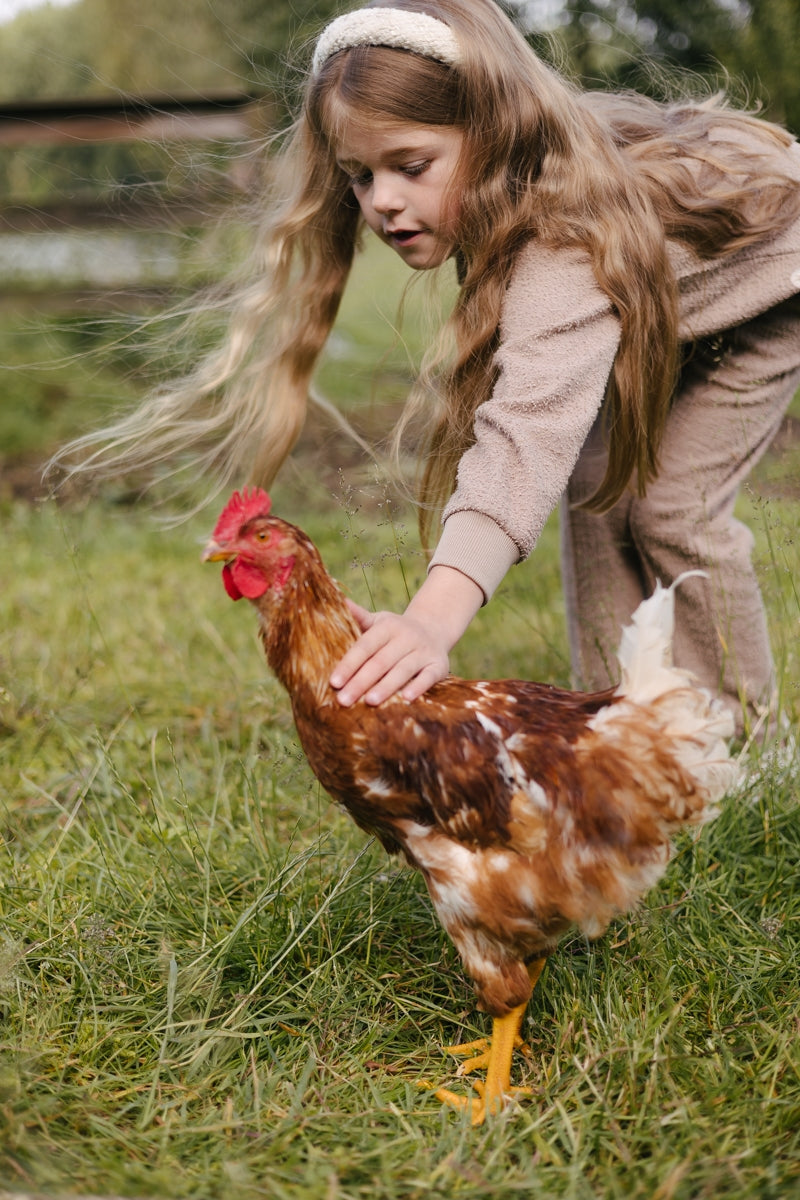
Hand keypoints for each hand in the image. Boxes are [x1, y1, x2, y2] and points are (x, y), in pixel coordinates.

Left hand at [330, 604, 450, 706]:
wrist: (434, 629)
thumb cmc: (396, 631)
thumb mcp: (379, 621)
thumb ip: (358, 617)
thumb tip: (338, 600)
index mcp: (388, 627)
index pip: (365, 646)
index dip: (349, 664)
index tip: (334, 682)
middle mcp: (407, 637)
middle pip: (381, 661)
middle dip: (361, 682)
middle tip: (344, 700)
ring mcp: (424, 651)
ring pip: (403, 670)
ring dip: (386, 686)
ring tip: (370, 702)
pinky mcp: (439, 665)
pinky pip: (429, 677)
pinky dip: (419, 687)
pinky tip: (406, 699)